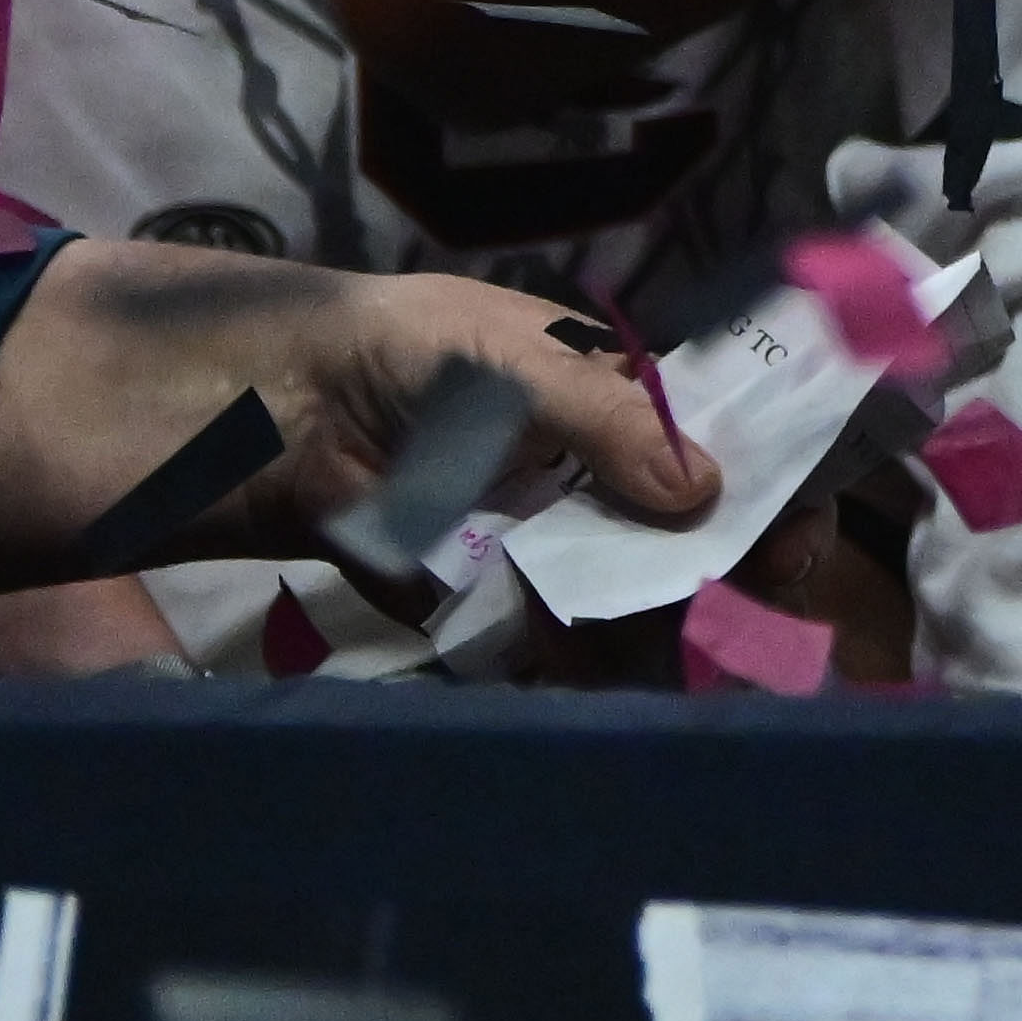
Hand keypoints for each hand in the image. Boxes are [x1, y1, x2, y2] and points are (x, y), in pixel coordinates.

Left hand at [0, 244, 716, 615]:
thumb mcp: (507, 358)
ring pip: (599, 582)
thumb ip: (602, 425)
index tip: (793, 543)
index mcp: (584, 379)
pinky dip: (555, 650)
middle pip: (660, 520)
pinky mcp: (436, 579)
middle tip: (753, 617)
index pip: (696, 431)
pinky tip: (589, 673)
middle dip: (712, 567)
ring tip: (678, 660)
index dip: (754, 480)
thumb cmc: (379, 347)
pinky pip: (515, 625)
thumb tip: (704, 494)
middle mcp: (553, 453)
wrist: (228, 404)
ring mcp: (498, 521)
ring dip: (642, 621)